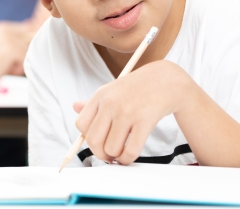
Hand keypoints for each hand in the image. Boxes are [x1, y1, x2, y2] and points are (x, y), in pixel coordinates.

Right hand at [0, 20, 34, 77]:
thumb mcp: (5, 47)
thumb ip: (18, 39)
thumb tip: (32, 28)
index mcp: (3, 27)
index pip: (27, 31)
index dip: (25, 45)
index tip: (12, 54)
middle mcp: (5, 29)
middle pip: (30, 40)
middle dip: (23, 53)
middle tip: (8, 61)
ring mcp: (7, 38)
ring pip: (28, 51)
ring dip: (20, 61)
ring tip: (7, 65)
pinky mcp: (10, 49)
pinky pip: (25, 58)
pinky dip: (19, 67)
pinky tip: (8, 68)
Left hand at [73, 60, 193, 164]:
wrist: (165, 80)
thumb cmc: (137, 88)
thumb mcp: (112, 89)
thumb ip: (93, 102)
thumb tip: (75, 107)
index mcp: (100, 95)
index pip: (81, 125)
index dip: (88, 138)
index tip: (98, 143)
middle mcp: (111, 103)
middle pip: (93, 140)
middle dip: (100, 154)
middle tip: (108, 156)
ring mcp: (127, 112)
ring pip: (111, 149)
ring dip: (115, 158)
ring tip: (121, 155)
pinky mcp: (144, 121)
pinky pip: (130, 151)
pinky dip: (128, 159)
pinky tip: (130, 156)